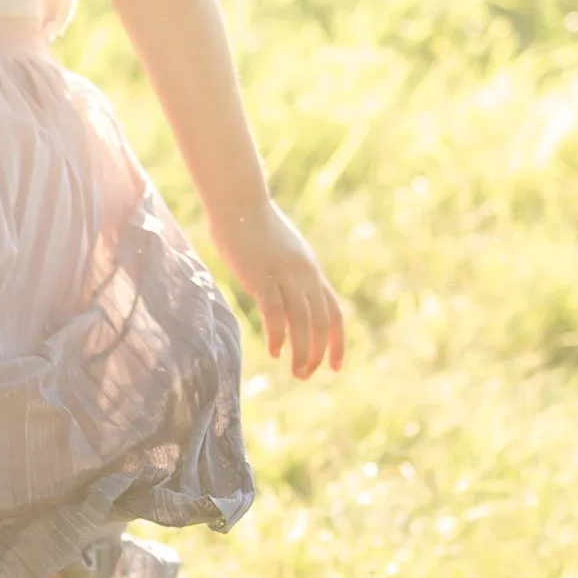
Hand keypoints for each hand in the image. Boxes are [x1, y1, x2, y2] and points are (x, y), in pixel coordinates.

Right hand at [204, 195, 346, 379]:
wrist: (240, 202)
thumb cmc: (255, 227)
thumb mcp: (283, 253)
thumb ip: (290, 275)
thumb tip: (288, 295)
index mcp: (311, 272)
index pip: (334, 313)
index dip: (337, 342)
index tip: (335, 366)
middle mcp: (304, 275)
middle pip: (320, 322)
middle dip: (317, 352)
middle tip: (306, 375)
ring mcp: (284, 275)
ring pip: (302, 321)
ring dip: (302, 351)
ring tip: (296, 372)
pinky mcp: (261, 276)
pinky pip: (275, 311)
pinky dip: (278, 334)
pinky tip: (275, 351)